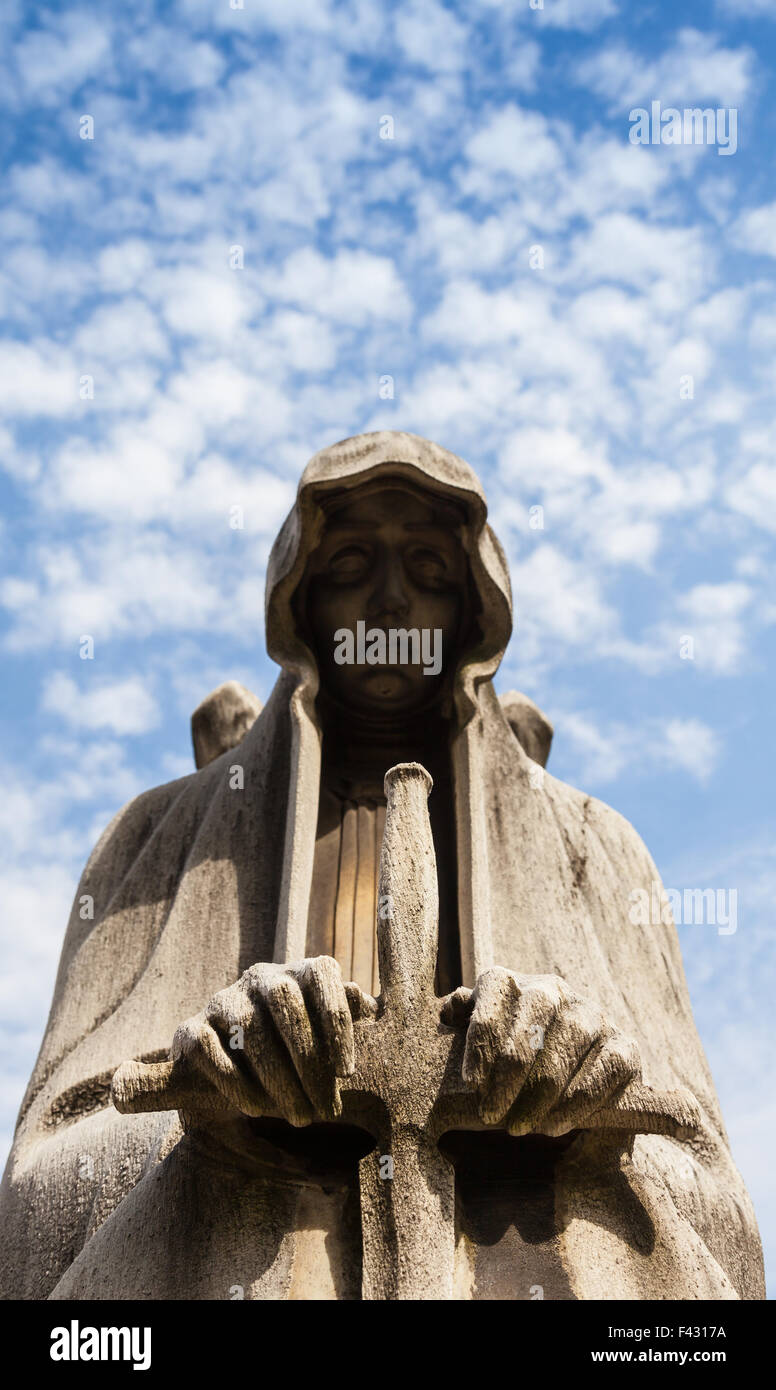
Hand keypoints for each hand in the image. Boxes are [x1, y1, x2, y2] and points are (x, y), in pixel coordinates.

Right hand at [170, 956, 375, 1126]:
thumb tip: (368, 1004)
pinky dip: (236, 1083)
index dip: (336, 1023)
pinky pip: (209, 1049)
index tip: (347, 1073)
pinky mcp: (190, 1029)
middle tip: (325, 1110)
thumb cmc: (299, 1059)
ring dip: (278, 1080)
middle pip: (285, 1001)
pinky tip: (258, 1111)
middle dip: (308, 1061)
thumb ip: (348, 1021)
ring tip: (300, 1118)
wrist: (237, 1083)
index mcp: (299, 973)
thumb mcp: (329, 1041)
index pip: (321, 975)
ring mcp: (223, 1000)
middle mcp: (261, 977)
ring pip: (249, 1028)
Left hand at [442, 968, 640, 1136]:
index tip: (472, 1084)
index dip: (482, 1041)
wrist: (566, 1089)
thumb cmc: (504, 1063)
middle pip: (532, 1025)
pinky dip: (576, 1103)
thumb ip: (462, 1023)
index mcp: (511, 982)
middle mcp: (553, 989)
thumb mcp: (478, 1043)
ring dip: (540, 1095)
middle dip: (508, 1077)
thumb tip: (447, 1012)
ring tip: (519, 1128)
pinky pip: (602, 1071)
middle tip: (491, 1116)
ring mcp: (592, 1014)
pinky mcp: (624, 1045)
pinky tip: (553, 1125)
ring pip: (567, 1047)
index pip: (494, 998)